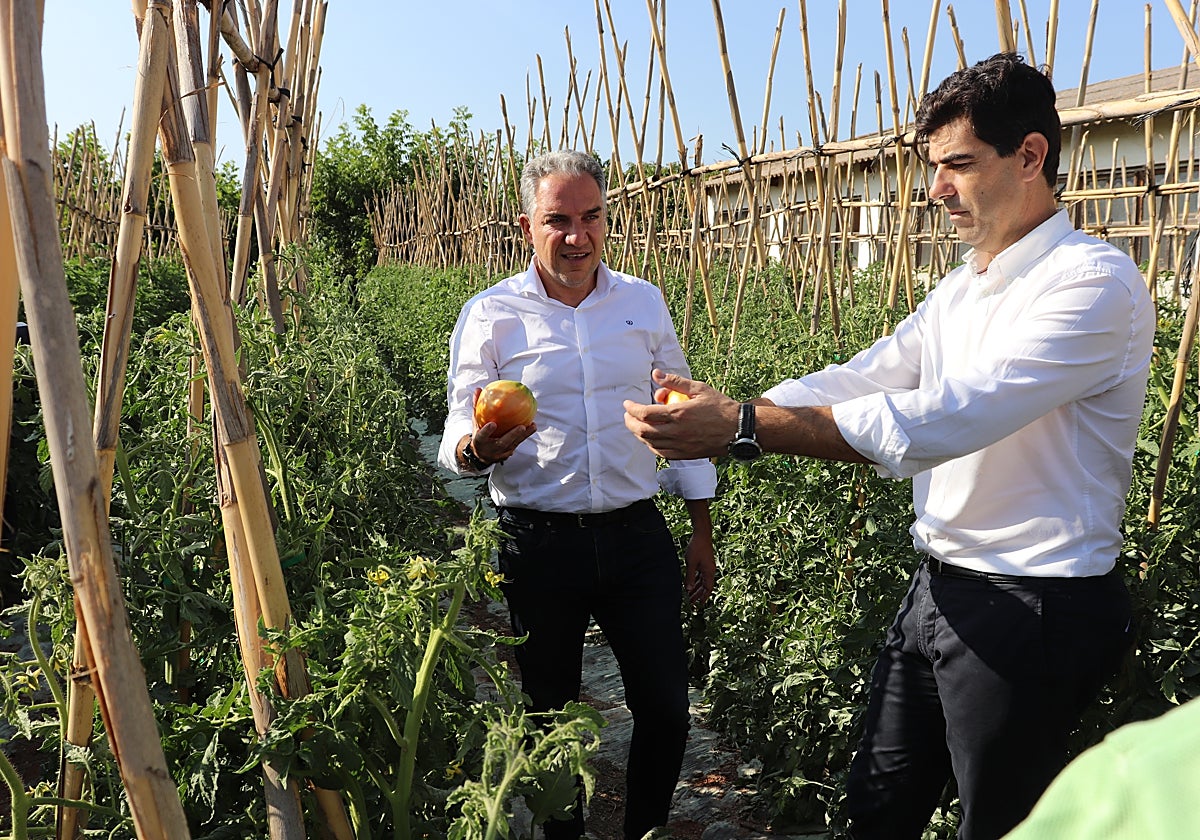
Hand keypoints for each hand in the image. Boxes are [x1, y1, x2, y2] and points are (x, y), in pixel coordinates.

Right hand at [470, 387, 536, 463]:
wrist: (481, 455)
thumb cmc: (479, 434)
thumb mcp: (475, 422)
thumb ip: (477, 407)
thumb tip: (479, 389)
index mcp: (479, 441)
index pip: (482, 436)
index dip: (487, 431)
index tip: (492, 424)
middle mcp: (490, 449)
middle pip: (502, 443)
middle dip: (512, 435)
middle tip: (521, 427)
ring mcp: (500, 453)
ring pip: (513, 444)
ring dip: (524, 435)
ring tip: (532, 426)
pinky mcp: (508, 453)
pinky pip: (518, 443)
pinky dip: (525, 436)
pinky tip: (532, 427)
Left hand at [623, 369, 739, 459]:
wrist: (738, 429)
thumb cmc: (720, 407)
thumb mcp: (699, 388)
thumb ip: (675, 382)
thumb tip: (656, 374)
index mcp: (679, 413)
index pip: (645, 413)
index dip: (631, 408)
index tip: (627, 404)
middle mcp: (677, 431)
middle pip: (642, 430)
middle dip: (630, 423)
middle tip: (628, 415)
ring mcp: (680, 446)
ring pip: (650, 443)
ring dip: (639, 434)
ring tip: (637, 425)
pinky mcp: (685, 455)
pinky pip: (661, 453)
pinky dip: (651, 445)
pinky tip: (651, 438)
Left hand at [684, 531, 715, 606]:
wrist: (702, 534)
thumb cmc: (697, 547)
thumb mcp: (691, 563)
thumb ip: (690, 576)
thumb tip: (688, 589)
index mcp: (709, 572)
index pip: (708, 589)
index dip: (704, 597)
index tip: (699, 604)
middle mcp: (710, 570)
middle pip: (705, 586)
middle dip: (698, 594)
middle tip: (691, 602)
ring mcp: (707, 566)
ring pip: (702, 580)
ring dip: (696, 587)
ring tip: (689, 595)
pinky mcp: (703, 562)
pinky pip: (700, 574)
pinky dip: (695, 579)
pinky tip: (690, 583)